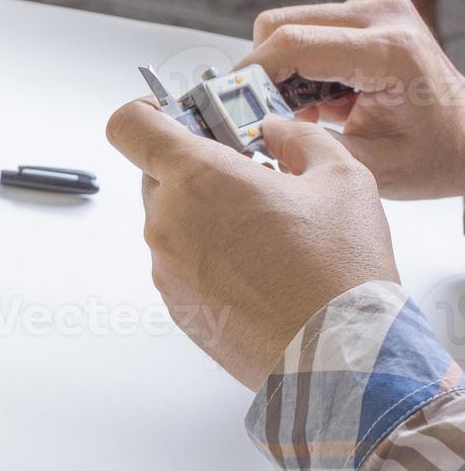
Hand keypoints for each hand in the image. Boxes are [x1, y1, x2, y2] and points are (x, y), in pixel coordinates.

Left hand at [106, 100, 399, 389]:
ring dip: (204, 214)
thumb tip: (274, 131)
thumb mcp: (341, 177)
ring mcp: (165, 267)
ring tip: (262, 228)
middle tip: (245, 174)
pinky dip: (206, 254)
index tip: (171, 113)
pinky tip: (255, 266)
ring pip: (170, 219)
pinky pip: (180, 261)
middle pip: (156, 173)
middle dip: (195, 168)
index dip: (145, 113)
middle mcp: (168, 221)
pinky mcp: (174, 303)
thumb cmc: (338, 270)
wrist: (336, 357)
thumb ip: (298, 139)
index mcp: (198, 178)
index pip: (130, 126)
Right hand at [243, 0, 464, 200]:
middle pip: (280, 25)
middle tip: (268, 115)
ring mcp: (374, 9)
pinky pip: (307, 29)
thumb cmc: (432, 153)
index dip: (248, 74)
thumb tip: (255, 132)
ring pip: (288, 26)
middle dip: (261, 73)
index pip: (293, 43)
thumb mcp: (368, 165)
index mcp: (388, 51)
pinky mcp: (366, 12)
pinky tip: (324, 97)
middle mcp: (382, 16)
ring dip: (282, 70)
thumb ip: (307, 146)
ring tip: (308, 110)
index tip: (226, 104)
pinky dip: (299, 65)